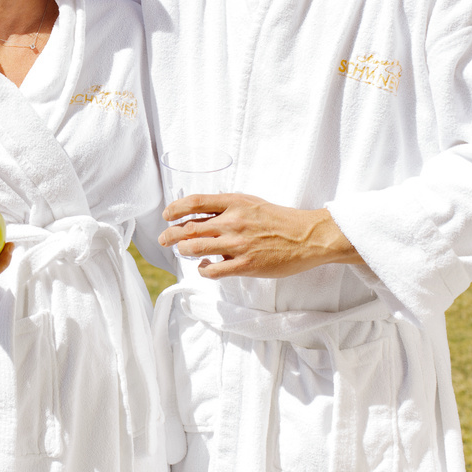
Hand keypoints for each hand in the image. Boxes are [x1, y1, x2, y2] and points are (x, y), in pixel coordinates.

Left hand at [159, 193, 361, 279]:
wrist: (307, 236)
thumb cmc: (279, 219)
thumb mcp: (252, 203)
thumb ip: (228, 206)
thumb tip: (202, 211)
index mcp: (234, 202)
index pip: (195, 201)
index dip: (175, 208)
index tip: (167, 215)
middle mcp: (233, 221)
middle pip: (189, 227)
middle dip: (171, 234)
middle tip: (164, 238)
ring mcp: (238, 244)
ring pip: (196, 247)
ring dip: (183, 250)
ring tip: (182, 251)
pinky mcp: (246, 264)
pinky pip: (213, 269)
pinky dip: (203, 268)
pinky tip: (204, 266)